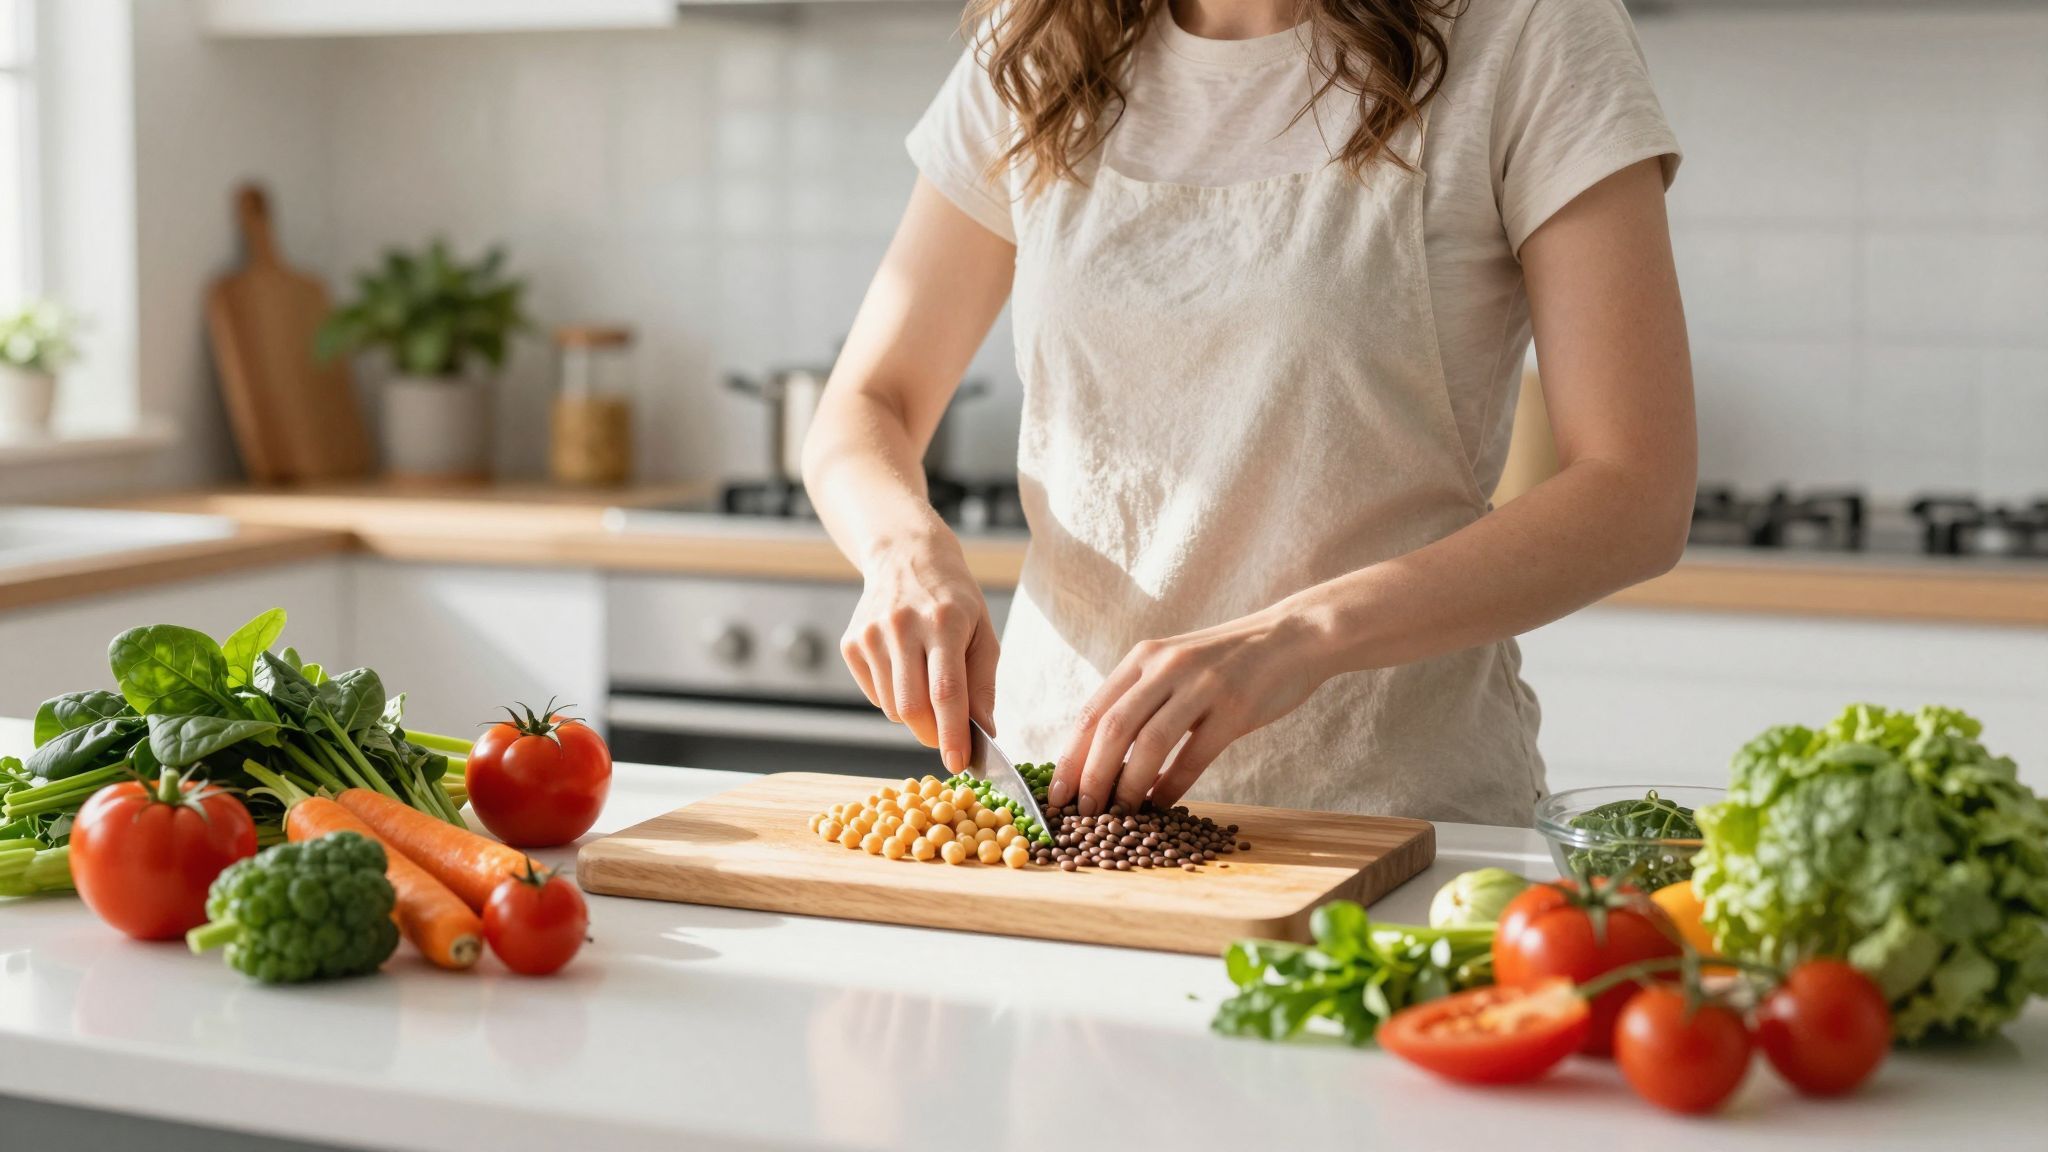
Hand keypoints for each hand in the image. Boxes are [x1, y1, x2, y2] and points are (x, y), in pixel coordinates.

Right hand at [842, 531, 999, 773]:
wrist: (906, 558)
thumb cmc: (954, 602)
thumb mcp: (982, 633)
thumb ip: (982, 685)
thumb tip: (983, 733)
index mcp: (943, 622)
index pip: (945, 690)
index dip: (952, 733)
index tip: (958, 764)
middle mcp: (902, 626)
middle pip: (912, 707)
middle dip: (933, 734)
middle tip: (948, 739)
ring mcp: (870, 634)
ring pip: (892, 708)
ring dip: (916, 716)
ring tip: (928, 685)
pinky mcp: (851, 643)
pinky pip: (875, 696)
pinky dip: (894, 699)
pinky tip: (904, 670)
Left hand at [1048, 608, 1331, 816]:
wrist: (1292, 637)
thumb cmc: (1228, 661)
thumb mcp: (1176, 665)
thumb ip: (1141, 699)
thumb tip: (1102, 757)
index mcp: (1144, 657)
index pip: (1092, 711)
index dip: (1069, 756)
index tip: (1054, 793)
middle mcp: (1166, 667)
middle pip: (1112, 728)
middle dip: (1091, 777)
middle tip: (1083, 813)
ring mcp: (1201, 686)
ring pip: (1149, 744)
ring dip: (1129, 786)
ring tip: (1120, 816)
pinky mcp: (1235, 708)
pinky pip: (1193, 756)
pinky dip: (1173, 787)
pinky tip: (1162, 805)